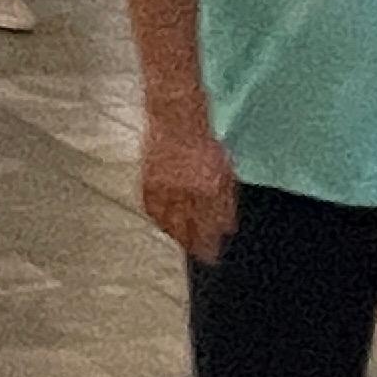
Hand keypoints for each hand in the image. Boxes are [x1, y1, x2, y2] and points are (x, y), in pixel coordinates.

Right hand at [141, 118, 236, 261]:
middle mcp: (186, 191)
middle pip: (190, 229)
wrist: (175, 118)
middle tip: (201, 257)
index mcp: (209, 188)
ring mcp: (166, 186)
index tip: (213, 257)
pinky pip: (152, 207)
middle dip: (195, 246)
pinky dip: (158, 218)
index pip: (211, 227)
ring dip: (176, 235)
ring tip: (182, 241)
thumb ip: (226, 202)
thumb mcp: (224, 172)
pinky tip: (163, 223)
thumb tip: (227, 228)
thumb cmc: (204, 142)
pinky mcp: (149, 180)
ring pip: (169, 221)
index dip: (211, 245)